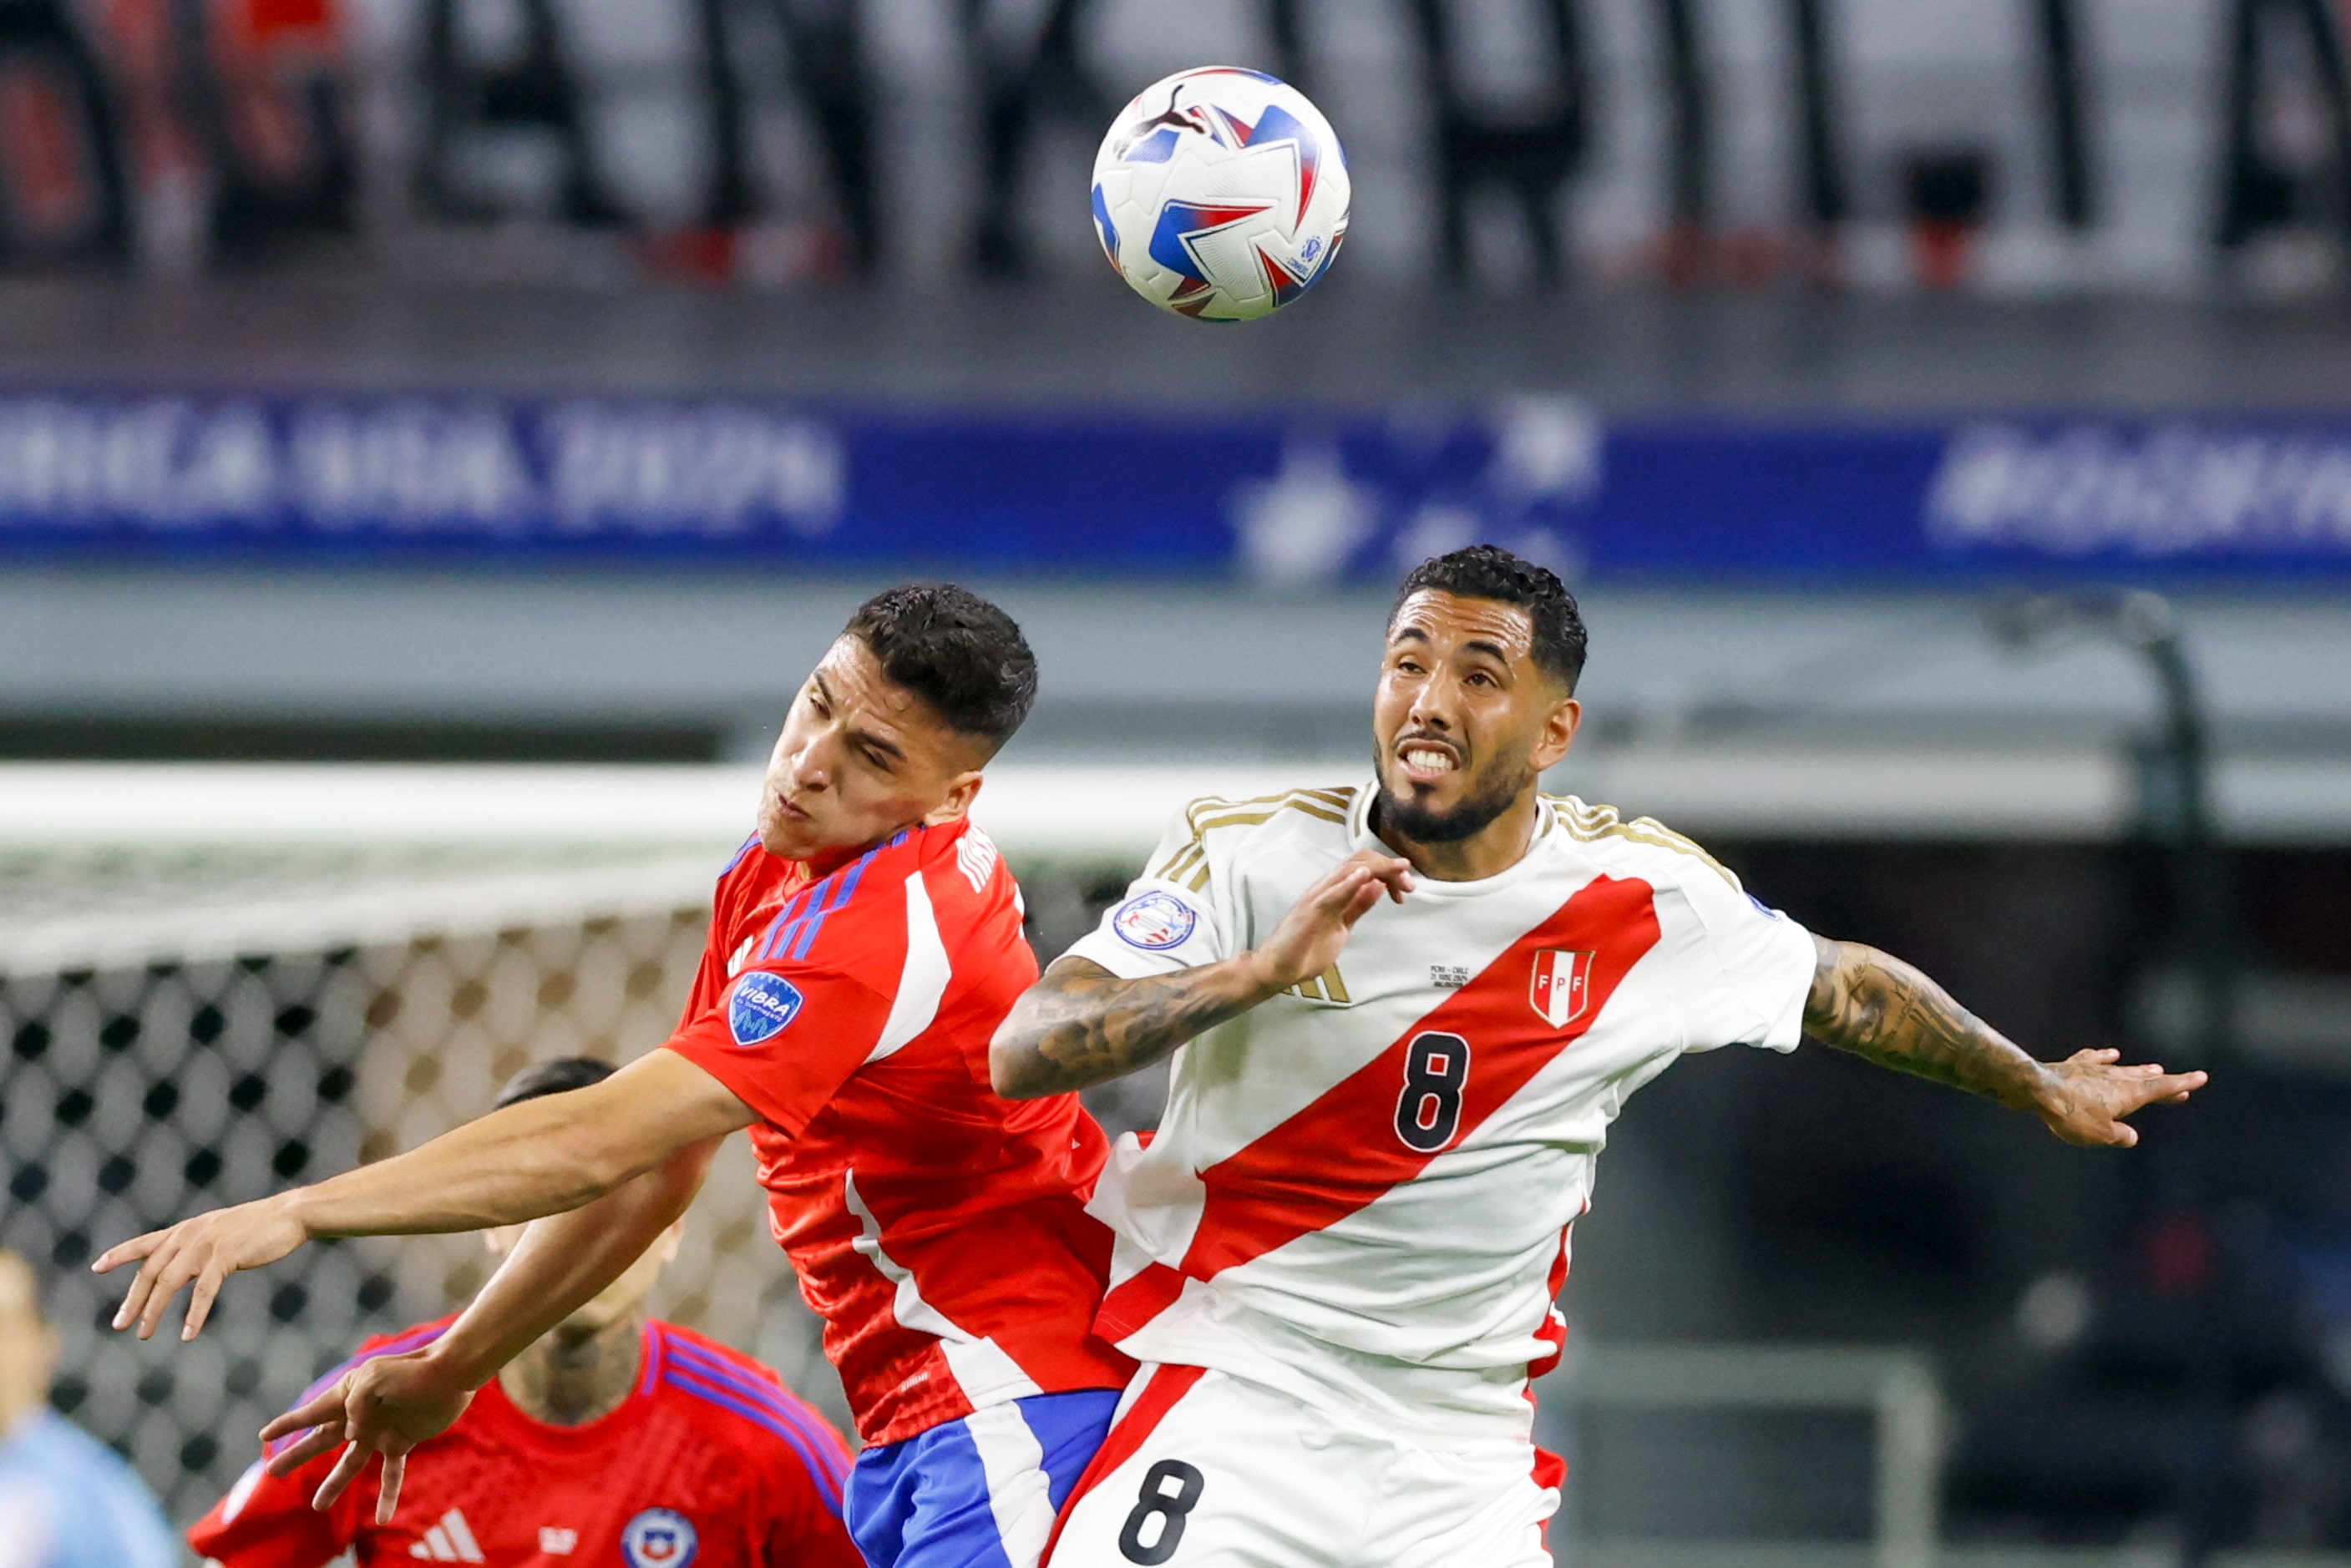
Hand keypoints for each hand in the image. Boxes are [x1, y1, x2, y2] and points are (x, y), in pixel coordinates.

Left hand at [91, 1193, 307, 1340]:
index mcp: (187, 1229)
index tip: (97, 1267)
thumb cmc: (260, 1225)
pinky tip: (187, 1333)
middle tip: (120, 1325)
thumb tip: (183, 1268)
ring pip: (169, 1282)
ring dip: (154, 1311)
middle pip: (151, 1271)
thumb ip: (198, 1246)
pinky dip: (193, 1314)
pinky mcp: (225, 1256)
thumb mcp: (221, 1231)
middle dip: (134, 1300)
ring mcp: (206, 1244)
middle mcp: (190, 1234)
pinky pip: (203, 1291)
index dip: (120, 1255)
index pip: (145, 1243)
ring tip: (144, 1334)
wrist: (290, 1214)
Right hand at [259, 1348, 473, 1523]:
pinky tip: (382, 1519)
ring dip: (334, 1485)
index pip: (312, 1413)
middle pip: (322, 1440)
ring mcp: (379, 1431)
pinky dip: (387, 1497)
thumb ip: (354, 1407)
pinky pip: (390, 1476)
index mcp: (348, 1394)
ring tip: (318, 1506)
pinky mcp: (402, 1442)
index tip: (264, 1435)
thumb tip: (351, 1434)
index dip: (288, 1424)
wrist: (450, 1373)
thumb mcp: (373, 1381)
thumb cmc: (411, 1371)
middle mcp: (360, 1415)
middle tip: (272, 1470)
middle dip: (297, 1455)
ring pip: (350, 1464)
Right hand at [1243, 849, 1412, 993]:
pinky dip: (1348, 883)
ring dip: (1378, 869)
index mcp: (1334, 891)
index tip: (1407, 888)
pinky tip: (1364, 877)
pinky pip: (1331, 894)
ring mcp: (1317, 897)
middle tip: (1410, 884)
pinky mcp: (1310, 911)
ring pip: (1349, 871)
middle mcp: (1326, 888)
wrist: (1278, 968)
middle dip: (1389, 868)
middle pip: (1361, 862)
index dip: (1389, 871)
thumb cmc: (1306, 947)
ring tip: (1399, 870)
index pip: (1365, 867)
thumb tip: (1378, 887)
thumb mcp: (1342, 925)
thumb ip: (1358, 906)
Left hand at [2032, 1048, 2207, 1146]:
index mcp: (2128, 1094)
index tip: (2201, 1077)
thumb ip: (2119, 1136)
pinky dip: (2104, 1057)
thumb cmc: (2071, 1114)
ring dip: (2139, 1070)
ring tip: (2155, 1068)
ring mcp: (2094, 1069)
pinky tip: (2111, 1053)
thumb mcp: (2101, 1134)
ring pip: (2123, 1069)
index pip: (2161, 1089)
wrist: (2036, 1088)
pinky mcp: (2074, 1066)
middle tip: (2182, 1084)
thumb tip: (2130, 1136)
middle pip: (2145, 1079)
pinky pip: (2094, 1059)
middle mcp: (2115, 1077)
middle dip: (2164, 1083)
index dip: (2182, 1084)